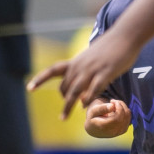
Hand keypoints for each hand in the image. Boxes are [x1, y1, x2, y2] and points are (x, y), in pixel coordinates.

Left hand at [27, 27, 145, 117]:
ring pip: (75, 90)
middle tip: (64, 113)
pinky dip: (88, 98)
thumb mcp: (89, 58)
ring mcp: (92, 69)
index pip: (52, 71)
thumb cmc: (108, 48)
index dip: (40, 80)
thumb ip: (81, 71)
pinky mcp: (106, 72)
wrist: (125, 36)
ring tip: (63, 117)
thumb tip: (77, 86)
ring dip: (68, 105)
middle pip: (65, 87)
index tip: (29, 89)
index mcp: (74, 62)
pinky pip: (94, 88)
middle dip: (63, 100)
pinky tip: (84, 106)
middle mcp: (80, 66)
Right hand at [84, 98, 130, 137]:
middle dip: (121, 105)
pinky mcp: (123, 130)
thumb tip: (112, 106)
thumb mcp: (93, 111)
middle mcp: (113, 131)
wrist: (94, 128)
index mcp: (104, 127)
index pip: (117, 117)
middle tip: (113, 101)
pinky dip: (125, 112)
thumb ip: (102, 108)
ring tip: (114, 104)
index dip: (118, 107)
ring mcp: (119, 132)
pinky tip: (117, 109)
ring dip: (123, 107)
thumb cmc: (93, 118)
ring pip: (127, 116)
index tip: (112, 101)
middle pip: (124, 116)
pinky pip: (128, 119)